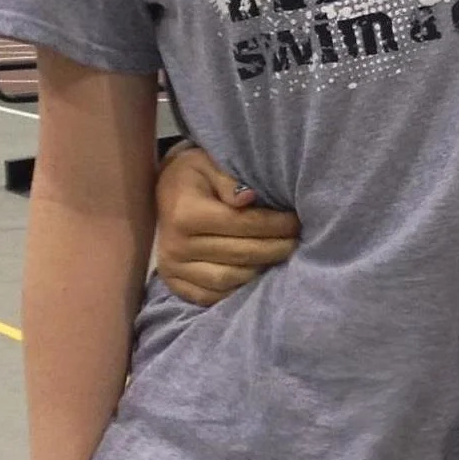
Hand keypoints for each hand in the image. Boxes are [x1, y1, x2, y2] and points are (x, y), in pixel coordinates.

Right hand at [155, 145, 300, 306]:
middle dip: (275, 248)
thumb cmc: (193, 175)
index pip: (242, 224)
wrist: (162, 192)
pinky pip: (211, 295)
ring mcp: (173, 268)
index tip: (295, 221)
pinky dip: (238, 288)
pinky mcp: (173, 283)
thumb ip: (229, 181)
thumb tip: (249, 198)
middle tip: (296, 241)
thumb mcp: (208, 164)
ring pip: (229, 278)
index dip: (275, 225)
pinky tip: (257, 273)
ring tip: (281, 256)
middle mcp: (176, 245)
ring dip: (261, 270)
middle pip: (240, 254)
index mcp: (186, 214)